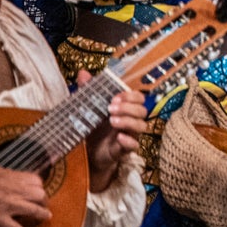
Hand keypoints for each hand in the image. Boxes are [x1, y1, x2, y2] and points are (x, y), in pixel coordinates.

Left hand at [80, 71, 146, 193]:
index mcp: (125, 109)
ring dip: (129, 122)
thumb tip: (82, 72)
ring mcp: (130, 135)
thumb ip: (89, 90)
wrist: (88, 154)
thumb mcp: (89, 108)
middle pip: (143, 111)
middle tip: (110, 108)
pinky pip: (135, 146)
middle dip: (128, 108)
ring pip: (142, 126)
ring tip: (112, 121)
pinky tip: (119, 138)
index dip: (130, 96)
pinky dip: (129, 141)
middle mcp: (131, 121)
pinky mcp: (125, 151)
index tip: (115, 97)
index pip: (139, 98)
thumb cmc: (93, 128)